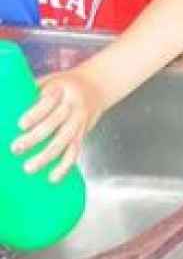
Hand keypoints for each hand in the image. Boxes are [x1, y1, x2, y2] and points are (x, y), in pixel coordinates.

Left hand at [12, 67, 106, 181]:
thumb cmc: (64, 85)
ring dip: (47, 156)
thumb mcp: (50, 80)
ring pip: (65, 140)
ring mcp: (79, 121)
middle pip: (55, 123)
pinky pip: (75, 151)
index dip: (36, 113)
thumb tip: (2, 107)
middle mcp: (73, 106)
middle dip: (35, 138)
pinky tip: (53, 178)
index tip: (20, 124)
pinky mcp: (83, 134)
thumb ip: (31, 92)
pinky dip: (65, 166)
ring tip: (28, 168)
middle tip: (15, 148)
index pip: (49, 101)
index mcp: (62, 89)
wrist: (98, 85)